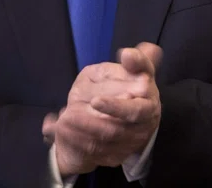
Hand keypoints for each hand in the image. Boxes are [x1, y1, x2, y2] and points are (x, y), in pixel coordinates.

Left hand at [47, 43, 163, 176]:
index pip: (134, 111)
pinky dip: (76, 143)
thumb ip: (137, 61)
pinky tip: (63, 131)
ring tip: (63, 119)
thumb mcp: (138, 70)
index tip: (95, 101)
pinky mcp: (114, 156)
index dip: (115, 108)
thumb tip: (128, 55)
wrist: (132, 114)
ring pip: (101, 144)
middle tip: (68, 113)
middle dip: (89, 122)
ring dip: (78, 133)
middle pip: (114, 131)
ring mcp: (128, 145)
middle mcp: (141, 129)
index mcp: (148, 107)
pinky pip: (93, 155)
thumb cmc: (134, 87)